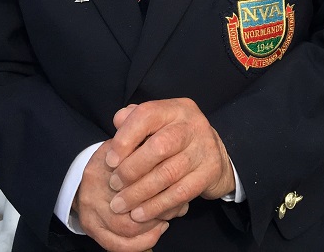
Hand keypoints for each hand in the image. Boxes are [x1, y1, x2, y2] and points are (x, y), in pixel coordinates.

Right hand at [73, 141, 168, 251]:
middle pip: (133, 204)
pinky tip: (155, 233)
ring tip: (165, 221)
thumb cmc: (117, 160)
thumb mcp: (131, 148)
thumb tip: (177, 175)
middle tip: (175, 207)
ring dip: (152, 228)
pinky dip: (139, 244)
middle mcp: (96, 186)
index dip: (162, 185)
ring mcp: (91, 209)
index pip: (138, 176)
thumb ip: (151, 156)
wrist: (84, 174)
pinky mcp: (90, 227)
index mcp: (108, 162)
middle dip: (160, 209)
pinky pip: (116, 244)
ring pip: (126, 229)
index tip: (177, 187)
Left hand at [105, 99, 235, 223]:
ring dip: (139, 193)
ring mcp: (204, 148)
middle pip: (159, 147)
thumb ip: (134, 120)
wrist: (213, 156)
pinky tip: (140, 214)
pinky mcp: (210, 172)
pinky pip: (180, 193)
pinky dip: (157, 206)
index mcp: (175, 109)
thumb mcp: (157, 124)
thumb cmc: (174, 140)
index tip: (109, 161)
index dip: (125, 138)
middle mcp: (193, 125)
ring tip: (120, 205)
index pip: (147, 115)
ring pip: (168, 173)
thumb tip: (118, 122)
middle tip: (114, 185)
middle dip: (131, 169)